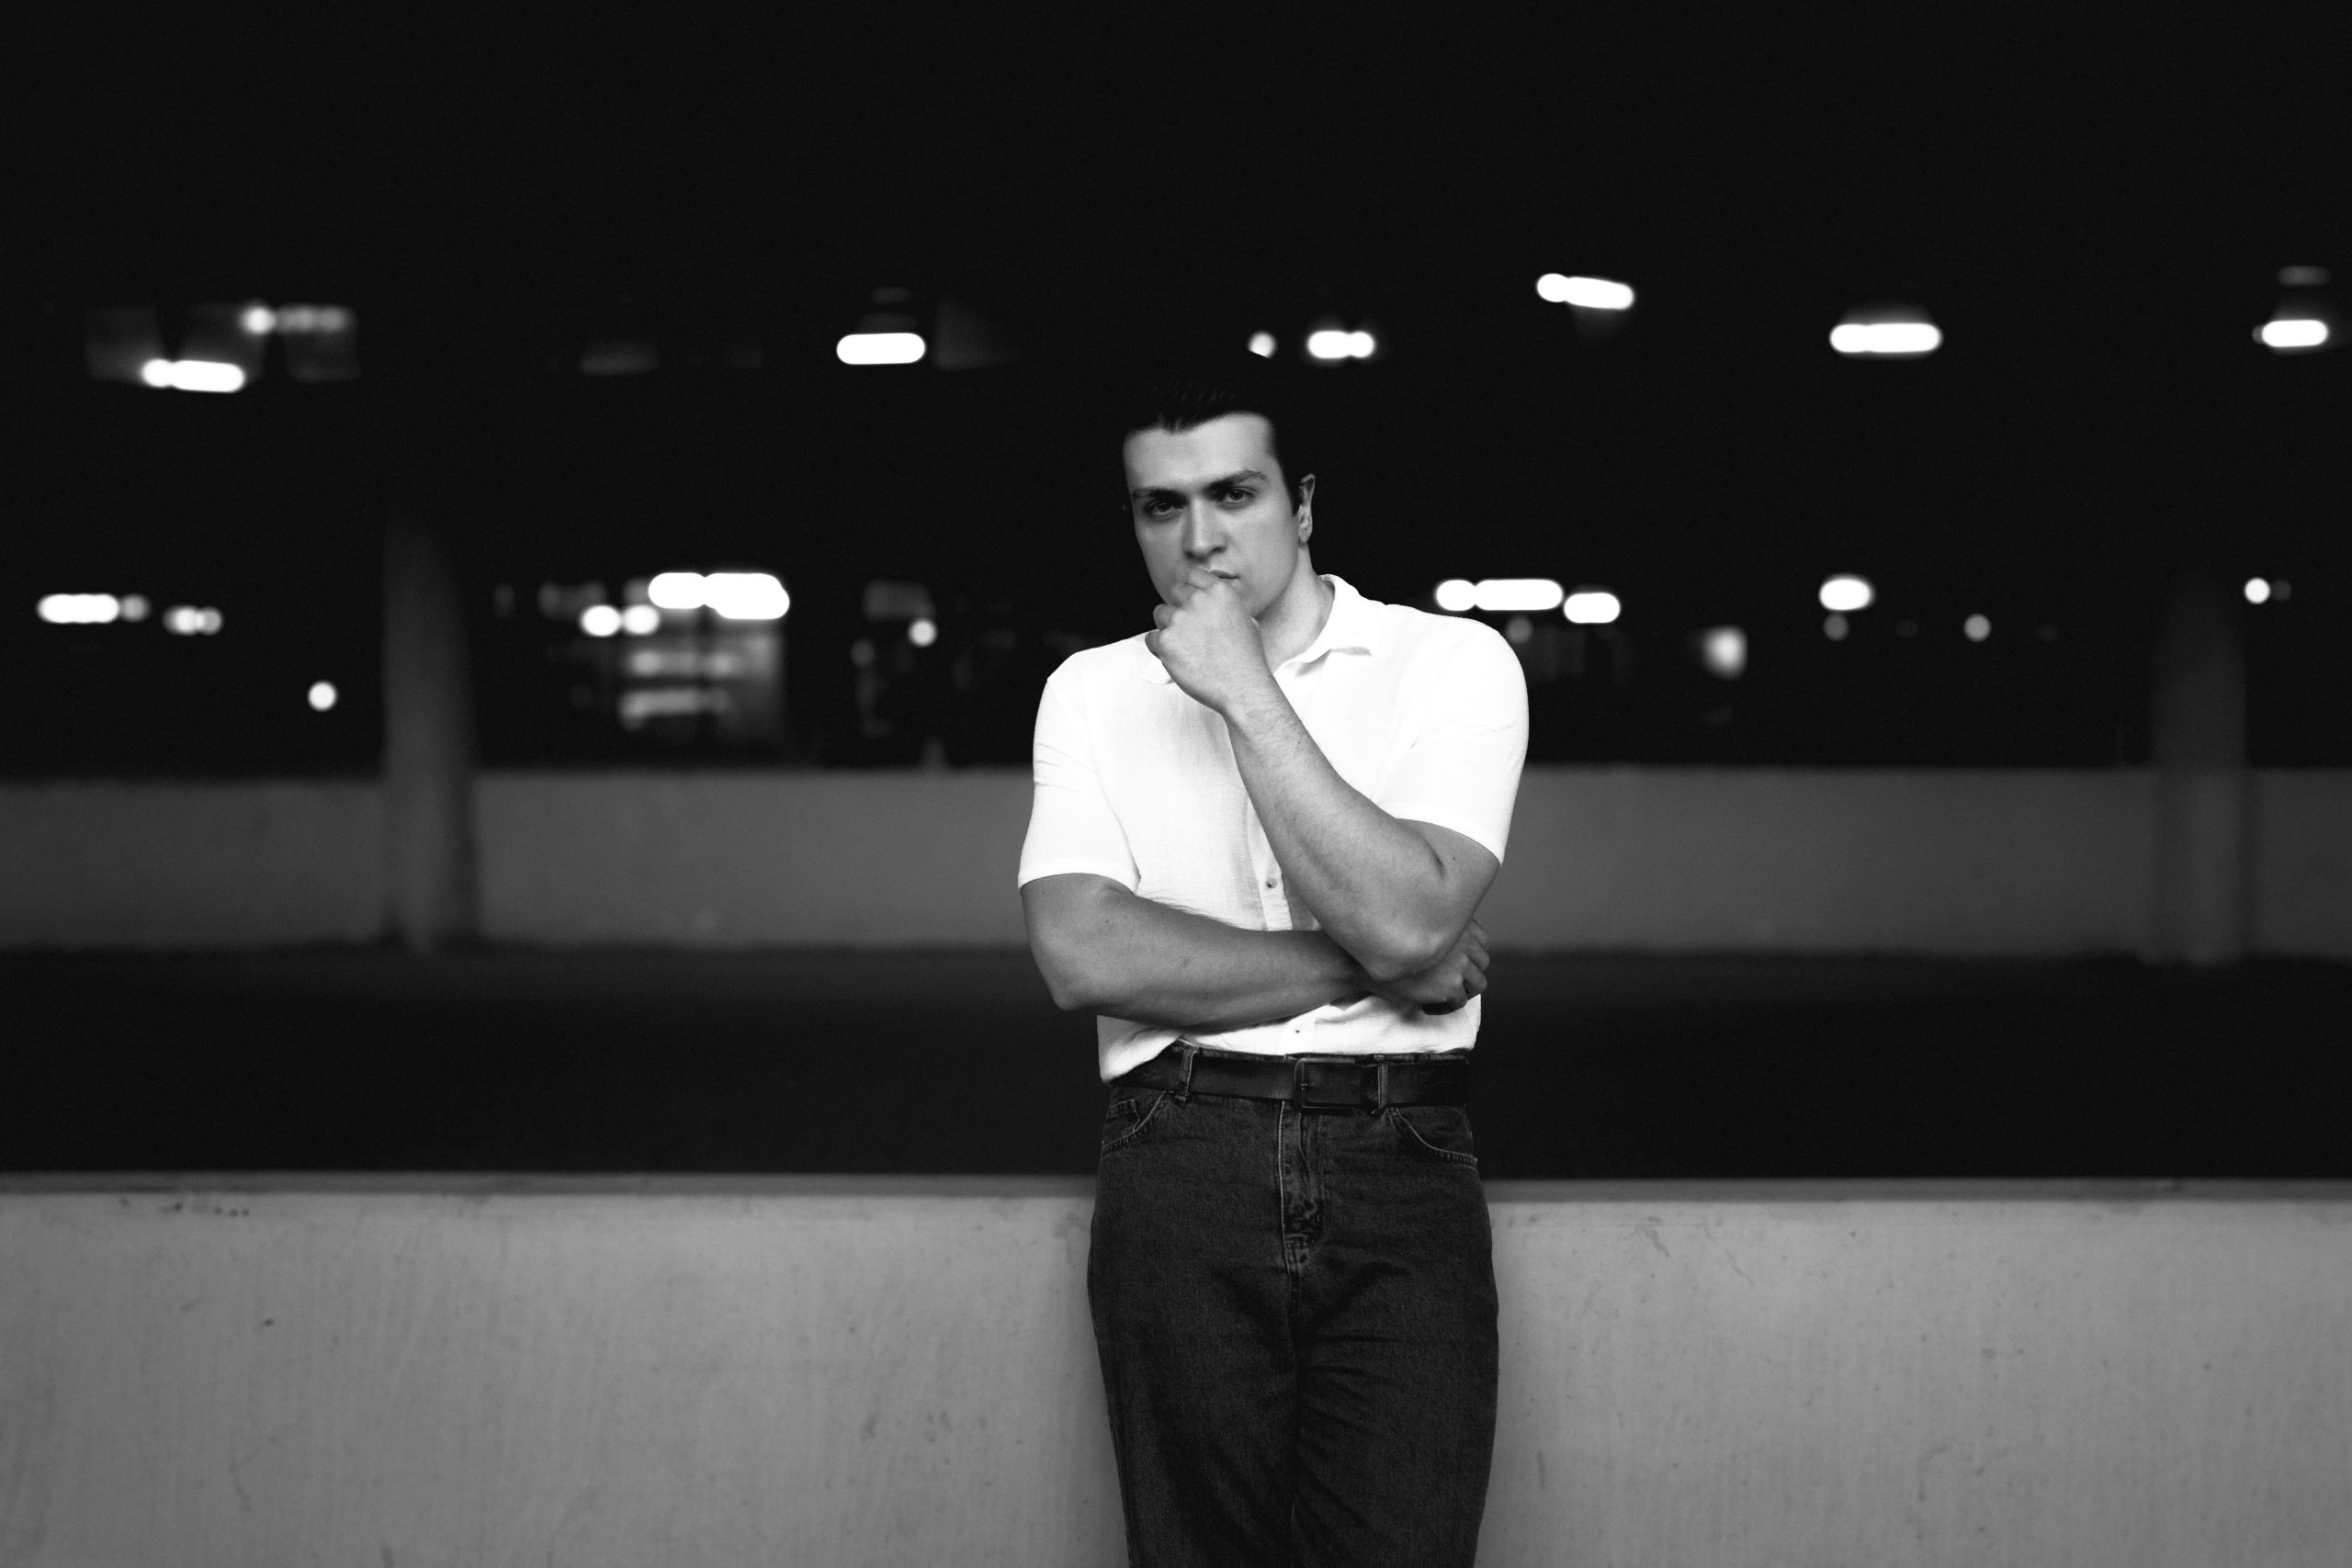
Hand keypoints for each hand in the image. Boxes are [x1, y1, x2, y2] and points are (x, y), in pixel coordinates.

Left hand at [1144, 569, 1274, 713]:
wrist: (1242, 686)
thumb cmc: (1246, 658)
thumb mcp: (1245, 619)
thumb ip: (1224, 606)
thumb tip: (1212, 602)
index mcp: (1218, 591)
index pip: (1190, 574)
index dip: (1188, 587)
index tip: (1188, 598)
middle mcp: (1197, 600)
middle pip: (1174, 592)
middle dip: (1179, 608)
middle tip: (1189, 630)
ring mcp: (1179, 619)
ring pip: (1160, 614)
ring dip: (1168, 627)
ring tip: (1185, 647)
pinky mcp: (1165, 641)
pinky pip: (1151, 638)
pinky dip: (1159, 648)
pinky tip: (1177, 658)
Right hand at [1366, 918, 1487, 1015]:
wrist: (1364, 961)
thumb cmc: (1383, 943)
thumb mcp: (1415, 925)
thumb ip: (1436, 929)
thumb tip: (1452, 943)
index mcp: (1456, 923)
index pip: (1482, 939)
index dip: (1470, 954)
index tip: (1457, 963)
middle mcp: (1463, 941)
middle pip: (1483, 962)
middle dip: (1469, 974)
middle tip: (1450, 983)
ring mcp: (1459, 964)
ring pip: (1477, 984)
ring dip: (1462, 991)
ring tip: (1441, 996)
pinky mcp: (1450, 986)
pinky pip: (1459, 1002)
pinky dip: (1446, 1007)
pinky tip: (1427, 1005)